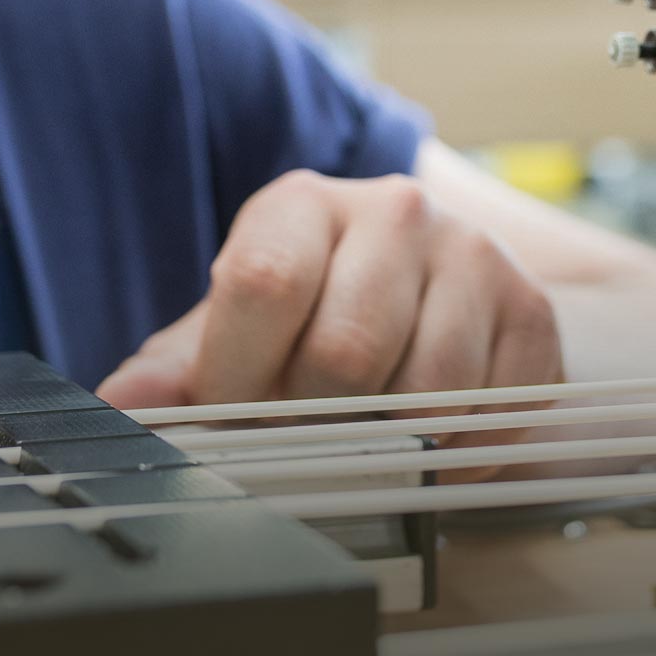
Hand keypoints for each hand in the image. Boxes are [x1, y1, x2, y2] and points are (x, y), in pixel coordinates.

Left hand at [97, 171, 562, 441]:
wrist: (425, 283)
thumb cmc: (310, 310)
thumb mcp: (234, 327)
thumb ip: (177, 368)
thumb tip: (123, 405)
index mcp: (302, 204)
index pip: (264, 285)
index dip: (237, 378)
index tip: (230, 419)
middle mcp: (396, 212)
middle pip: (346, 352)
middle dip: (314, 420)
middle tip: (305, 434)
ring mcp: (475, 258)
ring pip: (428, 394)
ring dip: (391, 442)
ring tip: (368, 435)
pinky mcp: (533, 312)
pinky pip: (494, 413)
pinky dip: (456, 452)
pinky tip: (430, 436)